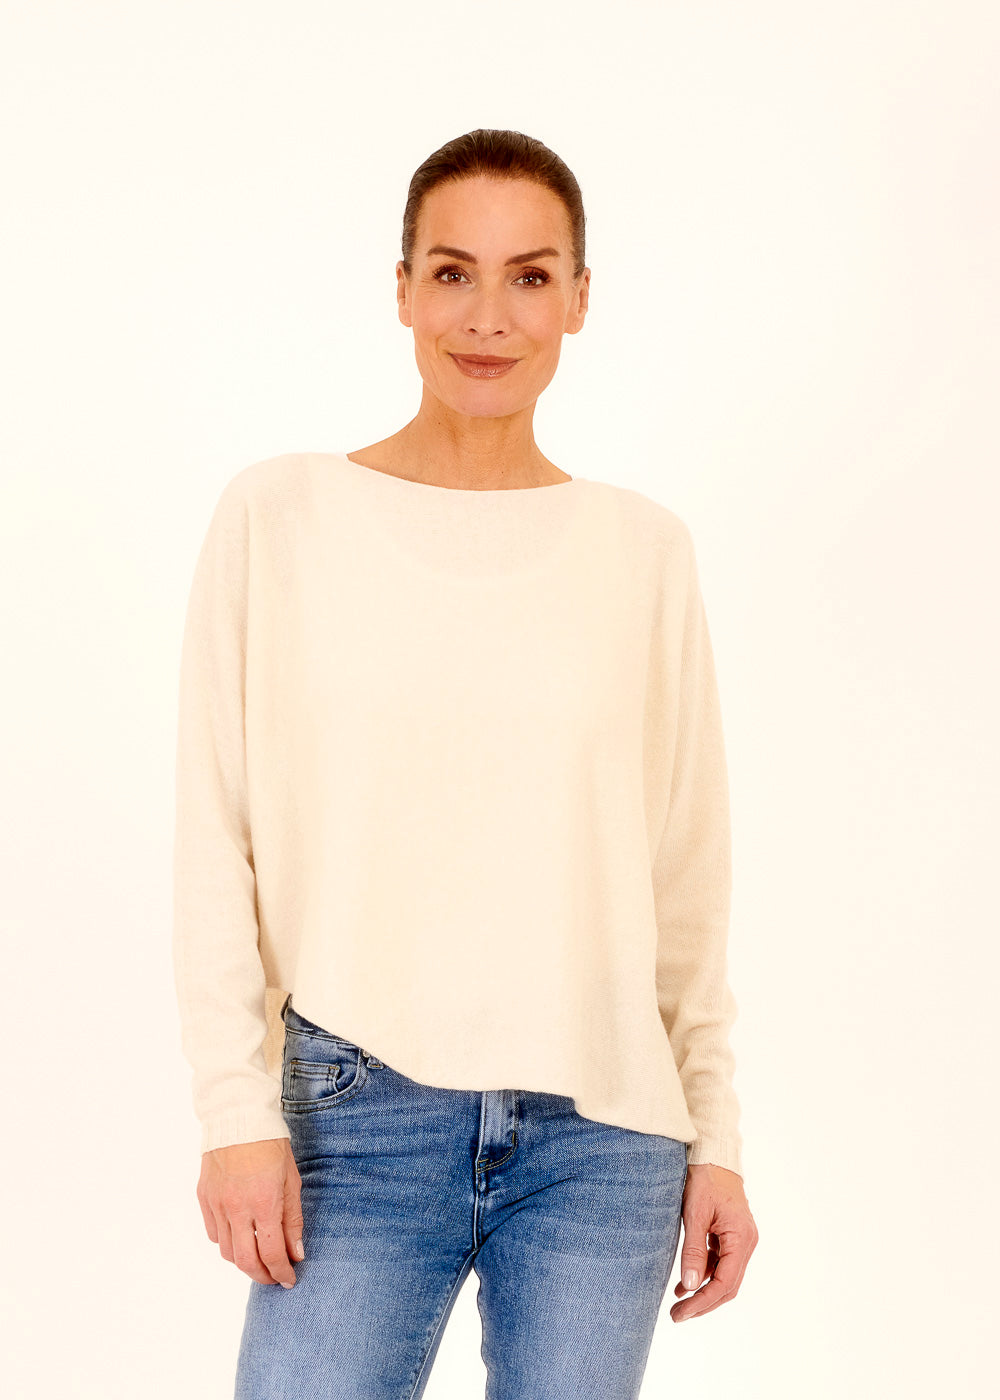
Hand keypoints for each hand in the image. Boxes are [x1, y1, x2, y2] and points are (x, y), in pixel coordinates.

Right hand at [197, 1137, 304, 1287]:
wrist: (239, 1118)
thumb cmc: (271, 1146)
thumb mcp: (292, 1181)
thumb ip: (293, 1219)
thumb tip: (296, 1253)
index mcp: (264, 1202)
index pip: (272, 1253)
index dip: (282, 1272)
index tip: (289, 1279)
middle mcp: (237, 1208)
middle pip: (246, 1261)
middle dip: (262, 1276)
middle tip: (274, 1277)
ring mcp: (217, 1204)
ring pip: (227, 1252)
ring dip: (244, 1261)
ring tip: (258, 1257)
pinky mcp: (204, 1197)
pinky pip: (214, 1233)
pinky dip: (227, 1242)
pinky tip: (240, 1235)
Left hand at [670, 1162, 757, 1321]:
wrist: (712, 1153)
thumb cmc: (704, 1179)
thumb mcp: (695, 1213)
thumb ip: (693, 1250)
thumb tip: (689, 1286)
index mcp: (741, 1238)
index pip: (725, 1283)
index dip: (703, 1302)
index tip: (681, 1314)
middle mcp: (746, 1242)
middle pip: (727, 1285)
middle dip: (703, 1302)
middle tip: (677, 1316)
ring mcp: (740, 1239)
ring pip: (724, 1275)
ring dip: (702, 1290)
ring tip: (677, 1304)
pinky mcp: (730, 1234)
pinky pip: (719, 1262)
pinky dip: (703, 1273)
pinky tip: (685, 1282)